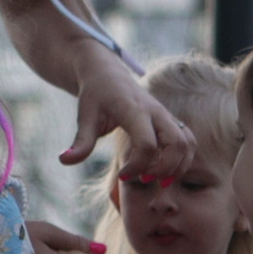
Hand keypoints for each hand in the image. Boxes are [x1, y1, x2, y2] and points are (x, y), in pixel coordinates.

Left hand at [63, 54, 194, 176]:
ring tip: (157, 180)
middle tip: (143, 180)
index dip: (137, 166)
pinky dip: (182, 159)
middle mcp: (155, 111)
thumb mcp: (84, 117)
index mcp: (134, 110)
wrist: (107, 73)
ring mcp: (166, 115)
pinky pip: (188, 141)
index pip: (147, 144)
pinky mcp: (170, 120)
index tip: (122, 176)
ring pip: (187, 143)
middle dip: (164, 169)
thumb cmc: (95, 96)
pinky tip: (164, 171)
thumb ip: (80, 142)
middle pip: (177, 144)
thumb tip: (63, 160)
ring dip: (177, 167)